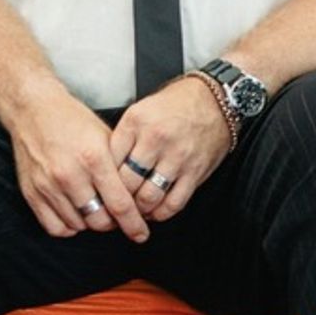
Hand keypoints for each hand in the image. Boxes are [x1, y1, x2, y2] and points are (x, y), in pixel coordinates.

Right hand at [0, 75, 134, 242]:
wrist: (32, 109)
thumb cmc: (71, 120)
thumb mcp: (106, 137)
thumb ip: (120, 169)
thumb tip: (137, 200)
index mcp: (93, 158)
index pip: (120, 204)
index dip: (134, 224)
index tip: (141, 233)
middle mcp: (70, 174)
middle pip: (100, 221)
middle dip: (114, 223)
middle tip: (117, 216)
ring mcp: (48, 185)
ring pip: (79, 225)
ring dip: (91, 223)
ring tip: (95, 210)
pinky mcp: (32, 192)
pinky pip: (55, 227)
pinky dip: (69, 226)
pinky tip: (75, 214)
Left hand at [102, 77, 236, 242]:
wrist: (214, 101)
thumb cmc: (175, 105)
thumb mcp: (140, 110)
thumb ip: (123, 138)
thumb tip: (106, 167)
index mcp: (136, 122)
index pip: (110, 159)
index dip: (103, 178)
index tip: (101, 187)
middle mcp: (156, 139)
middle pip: (127, 182)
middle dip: (118, 198)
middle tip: (114, 204)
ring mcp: (177, 157)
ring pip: (149, 197)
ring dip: (138, 209)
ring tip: (134, 209)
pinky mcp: (195, 172)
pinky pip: (174, 202)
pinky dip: (161, 213)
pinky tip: (155, 211)